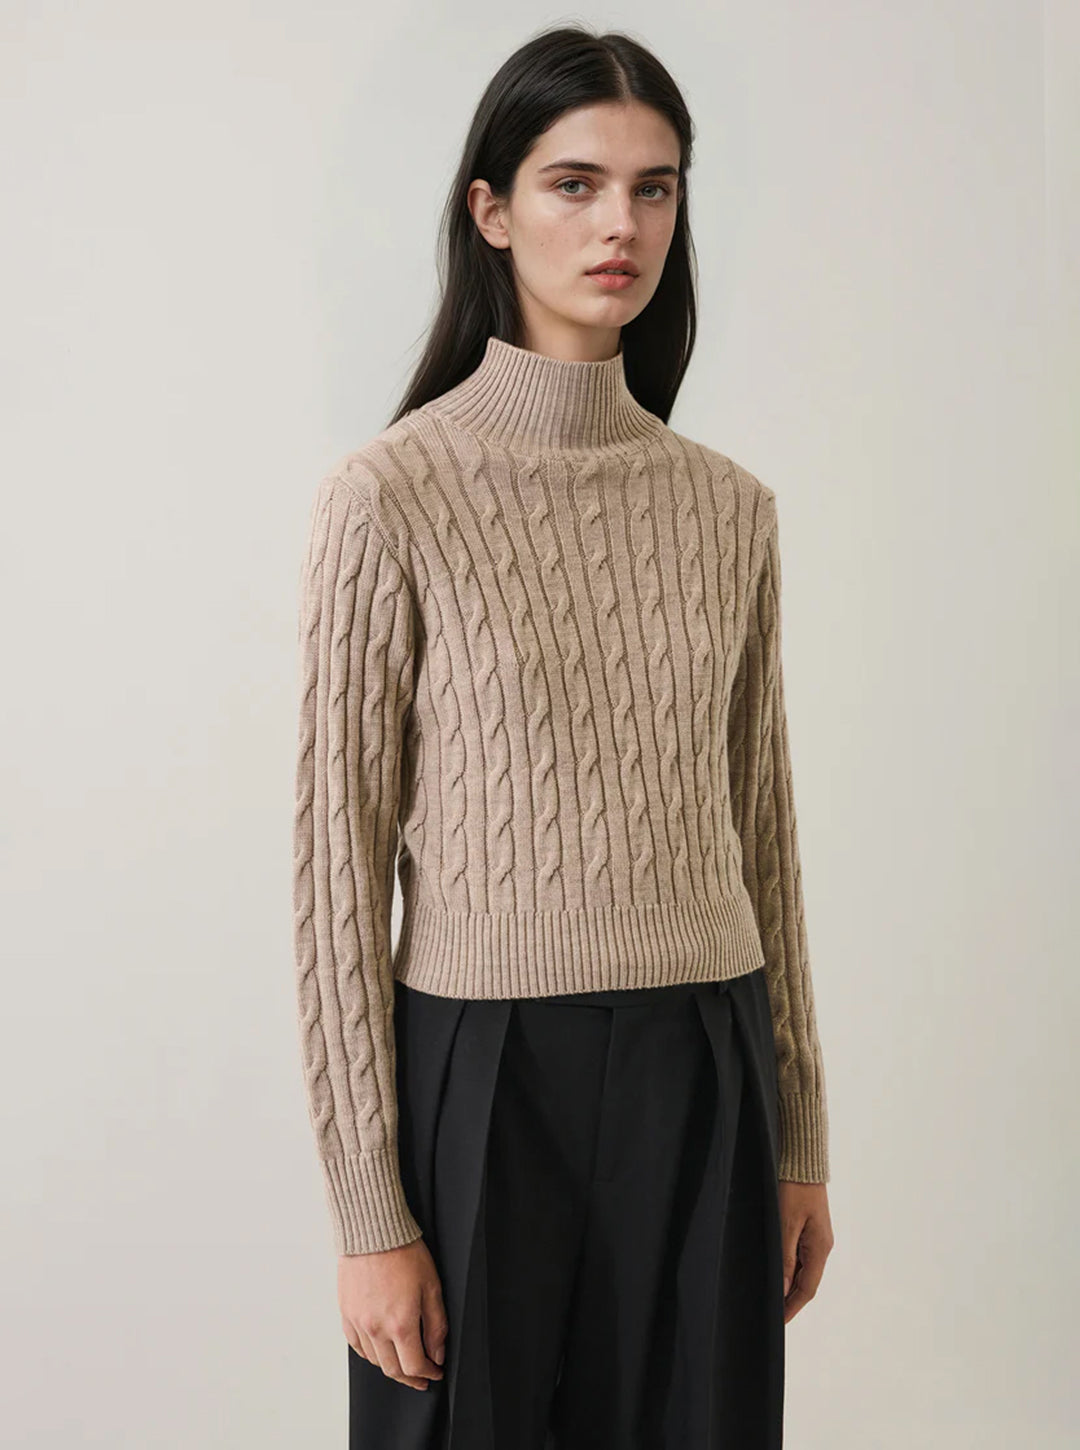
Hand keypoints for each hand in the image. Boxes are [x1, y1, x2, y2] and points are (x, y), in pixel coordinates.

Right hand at [339, 1236, 447, 1389]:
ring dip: (391, 1367)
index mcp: (400, 1324)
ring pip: (375, 1360)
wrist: (372, 1230)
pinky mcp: (346, 1313)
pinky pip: (357, 1345)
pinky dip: (370, 1354)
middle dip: (411, 1378)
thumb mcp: (431, 1287)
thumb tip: (437, 1354)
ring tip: (403, 1363)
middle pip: (393, 1370)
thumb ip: (436, 1325)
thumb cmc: (404, 1252)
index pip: (415, 1366)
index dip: (429, 1374)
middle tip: (422, 1377)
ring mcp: (358, 1323)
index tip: (436, 1372)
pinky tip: (380, 1350)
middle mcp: (376, 1329)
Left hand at [778, 1181, 832, 1323]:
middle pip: (807, 1282)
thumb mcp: (785, 1223)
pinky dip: (790, 1268)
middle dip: (790, 1300)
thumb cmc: (794, 1188)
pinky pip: (801, 1256)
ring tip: (771, 1297)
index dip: (792, 1307)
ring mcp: (817, 1237)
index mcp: (820, 1248)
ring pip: (804, 1270)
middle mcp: (822, 1246)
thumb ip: (785, 1257)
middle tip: (771, 1314)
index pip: (807, 1289)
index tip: (778, 1322)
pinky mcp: (810, 1227)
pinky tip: (777, 1271)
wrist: (803, 1160)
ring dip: (790, 1285)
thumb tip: (783, 1288)